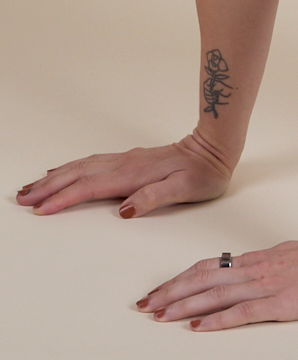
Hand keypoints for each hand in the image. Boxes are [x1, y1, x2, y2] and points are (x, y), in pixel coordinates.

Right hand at [17, 132, 233, 218]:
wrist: (214, 149)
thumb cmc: (203, 173)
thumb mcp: (185, 189)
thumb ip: (154, 197)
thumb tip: (125, 210)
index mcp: (133, 175)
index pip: (90, 188)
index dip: (63, 199)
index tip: (41, 209)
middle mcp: (124, 165)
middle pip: (77, 175)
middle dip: (47, 188)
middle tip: (21, 198)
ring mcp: (124, 160)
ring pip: (80, 167)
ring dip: (53, 177)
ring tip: (30, 187)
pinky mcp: (127, 159)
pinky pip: (89, 162)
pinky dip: (69, 168)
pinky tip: (60, 171)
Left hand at [139, 233, 297, 329]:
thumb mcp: (286, 256)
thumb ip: (262, 265)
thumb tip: (240, 270)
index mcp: (255, 260)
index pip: (206, 268)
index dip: (177, 280)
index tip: (156, 292)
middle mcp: (253, 271)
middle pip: (202, 279)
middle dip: (170, 293)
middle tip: (144, 306)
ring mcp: (266, 287)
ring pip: (215, 294)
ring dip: (184, 306)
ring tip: (159, 316)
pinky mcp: (280, 304)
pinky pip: (242, 312)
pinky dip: (217, 320)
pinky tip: (198, 328)